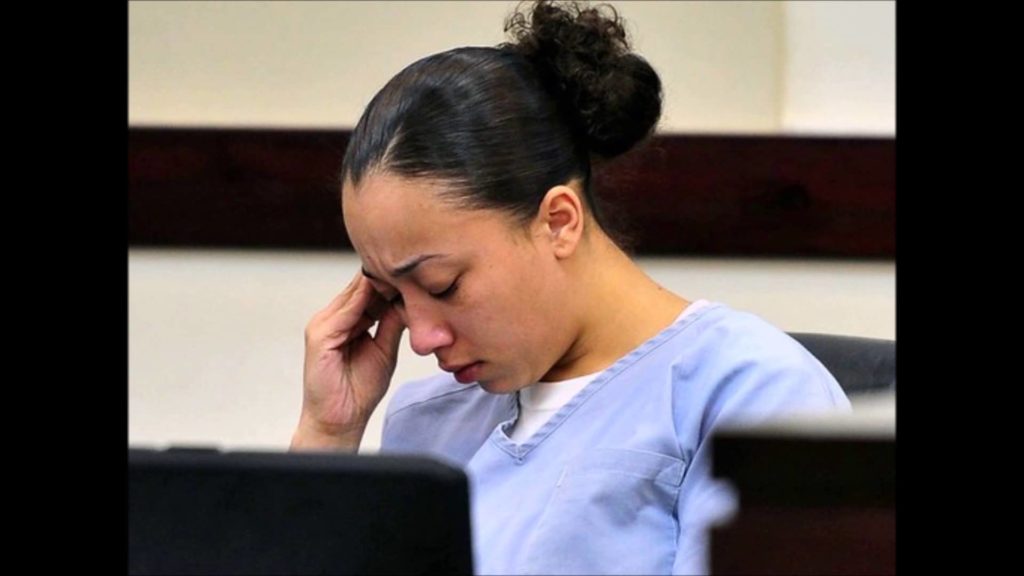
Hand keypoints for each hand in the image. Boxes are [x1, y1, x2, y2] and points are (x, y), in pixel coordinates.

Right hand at [291, 273, 404, 450]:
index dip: (391, 280)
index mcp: (345, 320)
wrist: (339, 420)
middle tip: (413, 263)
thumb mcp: (384, 350)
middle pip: (360, 287)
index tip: (417, 271)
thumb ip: (392, 324)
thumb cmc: (359, 390)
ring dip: (378, 283)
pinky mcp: (320, 336)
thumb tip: (409, 301)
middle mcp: (332, 318)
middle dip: (387, 277)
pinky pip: (346, 311)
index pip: (367, 290)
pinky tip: (386, 289)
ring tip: (404, 271)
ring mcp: (323, 325)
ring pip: (354, 294)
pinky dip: (366, 299)